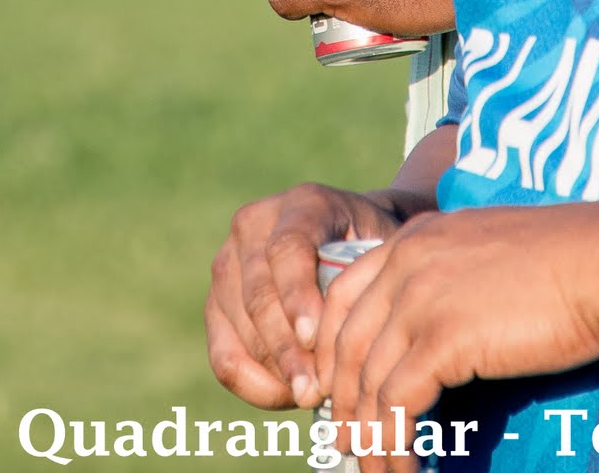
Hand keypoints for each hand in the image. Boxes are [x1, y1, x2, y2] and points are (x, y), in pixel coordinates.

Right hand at [206, 181, 407, 410]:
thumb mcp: (382, 249)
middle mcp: (255, 223)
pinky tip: (284, 396)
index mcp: (303, 204)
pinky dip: (251, 382)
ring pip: (240, 327)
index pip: (287, 248)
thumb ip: (368, 281)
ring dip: (274, 369)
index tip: (312, 337)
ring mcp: (229, 260)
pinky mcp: (216, 299)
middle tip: (315, 391)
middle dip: (286, 349)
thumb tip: (359, 341)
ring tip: (310, 394)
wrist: (346, 239)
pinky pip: (222, 352)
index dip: (296, 295)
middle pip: (259, 294)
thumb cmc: (372, 250)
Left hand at [316, 206, 598, 471]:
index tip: (334, 391)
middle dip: (341, 402)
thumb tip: (445, 330)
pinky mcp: (443, 339)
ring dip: (367, 438)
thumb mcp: (488, 253)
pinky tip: (404, 472)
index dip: (330, 350)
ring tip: (376, 472)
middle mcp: (405, 262)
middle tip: (347, 443)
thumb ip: (452, 277)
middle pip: (346, 343)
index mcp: (413, 238)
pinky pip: (398, 407)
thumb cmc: (567, 259)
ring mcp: (420, 299)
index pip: (343, 295)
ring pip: (368, 383)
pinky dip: (394, 447)